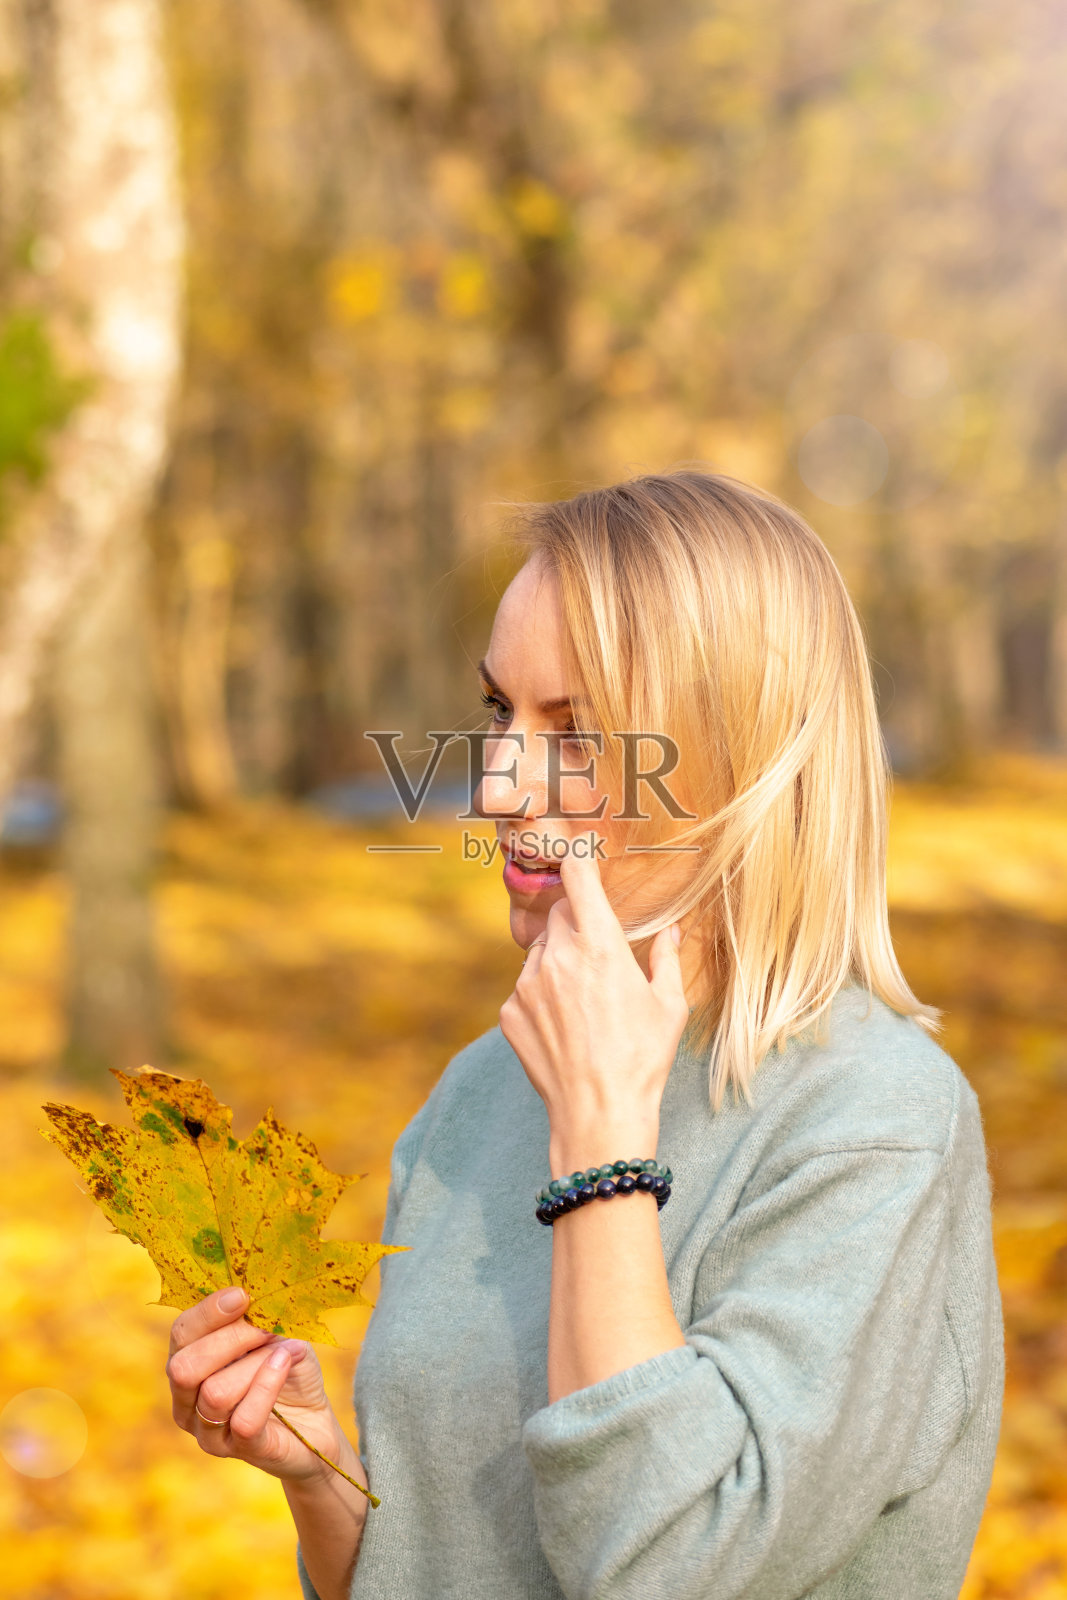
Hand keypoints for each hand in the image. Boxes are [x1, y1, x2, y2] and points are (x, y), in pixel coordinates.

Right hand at [166, 1287, 362, 1489]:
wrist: (314, 1422)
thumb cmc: (287, 1371)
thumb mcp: (274, 1335)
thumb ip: (258, 1318)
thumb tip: (252, 1300)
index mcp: (189, 1364)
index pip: (181, 1334)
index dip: (208, 1312)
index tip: (242, 1296)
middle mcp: (188, 1402)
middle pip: (183, 1367)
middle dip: (229, 1339)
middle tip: (265, 1328)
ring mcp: (209, 1432)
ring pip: (214, 1393)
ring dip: (255, 1364)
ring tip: (283, 1351)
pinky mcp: (241, 1451)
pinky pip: (244, 1420)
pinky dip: (267, 1386)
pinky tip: (284, 1365)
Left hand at [499, 845, 689, 1171]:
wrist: (598, 1114)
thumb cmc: (642, 1060)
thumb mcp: (669, 1007)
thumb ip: (666, 959)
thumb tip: (670, 932)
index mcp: (601, 947)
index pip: (580, 878)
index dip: (577, 856)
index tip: (577, 846)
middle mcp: (559, 957)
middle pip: (559, 913)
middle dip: (576, 921)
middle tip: (598, 952)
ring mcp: (528, 985)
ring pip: (540, 951)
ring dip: (558, 961)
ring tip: (584, 1003)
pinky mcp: (510, 1012)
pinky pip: (524, 987)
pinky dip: (541, 995)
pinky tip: (564, 1026)